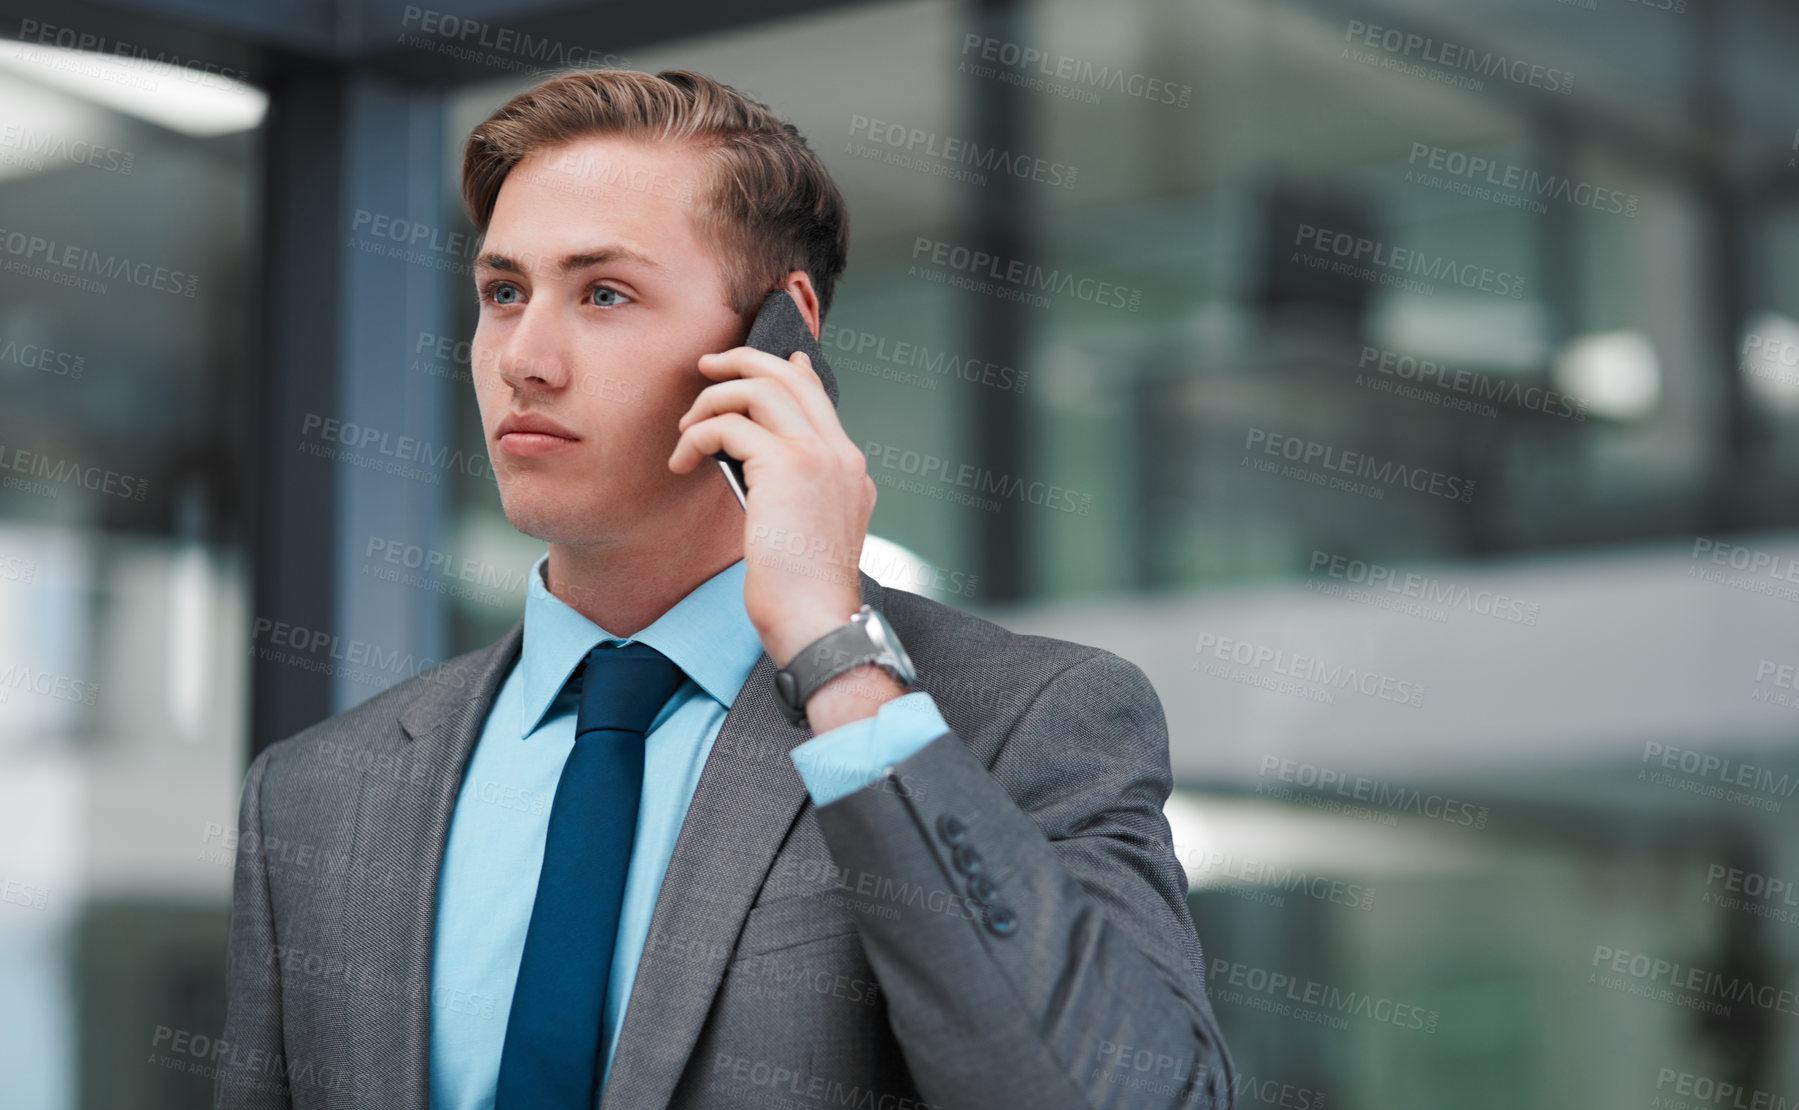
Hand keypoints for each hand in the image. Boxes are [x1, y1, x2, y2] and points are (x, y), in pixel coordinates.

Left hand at [668, 345, 878, 673]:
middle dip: (743, 362)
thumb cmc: (805, 597)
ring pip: (761, 389)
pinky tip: (682, 461)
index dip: (790, 370)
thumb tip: (761, 474)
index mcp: (849, 470)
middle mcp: (840, 455)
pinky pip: (729, 425)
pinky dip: (697, 436)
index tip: (769, 358)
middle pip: (790, 377)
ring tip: (686, 428)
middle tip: (706, 367)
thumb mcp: (809, 535)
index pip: (819, 398)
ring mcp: (818, 457)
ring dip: (713, 399)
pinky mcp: (786, 467)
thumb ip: (796, 496)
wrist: (819, 623)